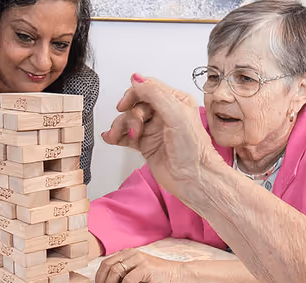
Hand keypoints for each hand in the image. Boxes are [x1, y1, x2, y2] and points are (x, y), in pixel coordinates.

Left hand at [95, 248, 184, 282]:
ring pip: (115, 271)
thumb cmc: (156, 276)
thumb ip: (123, 275)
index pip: (106, 262)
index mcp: (128, 253)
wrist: (176, 275)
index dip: (99, 276)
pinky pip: (127, 279)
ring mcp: (138, 260)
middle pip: (107, 265)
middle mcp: (131, 254)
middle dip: (101, 281)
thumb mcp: (136, 273)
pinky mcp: (145, 268)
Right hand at [102, 74, 222, 200]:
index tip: (125, 105)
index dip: (133, 95)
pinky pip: (126, 136)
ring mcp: (154, 130)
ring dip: (121, 127)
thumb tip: (136, 79)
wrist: (193, 179)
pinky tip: (112, 138)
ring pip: (128, 120)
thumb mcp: (176, 113)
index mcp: (176, 101)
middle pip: (135, 105)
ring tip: (121, 137)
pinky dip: (117, 136)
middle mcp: (164, 114)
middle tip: (136, 130)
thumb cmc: (193, 150)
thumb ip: (155, 93)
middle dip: (130, 116)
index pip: (148, 88)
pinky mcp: (146, 145)